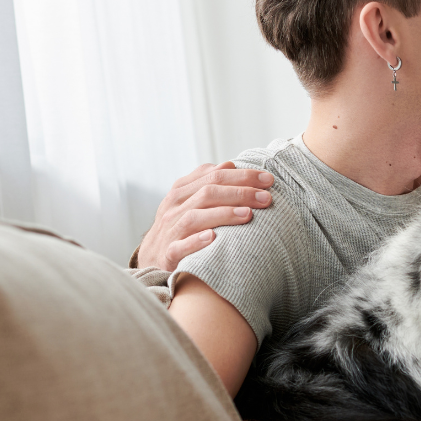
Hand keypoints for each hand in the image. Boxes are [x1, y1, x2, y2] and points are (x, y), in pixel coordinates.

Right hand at [137, 162, 273, 270]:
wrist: (151, 257)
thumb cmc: (178, 226)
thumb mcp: (189, 200)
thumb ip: (208, 182)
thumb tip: (231, 164)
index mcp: (182, 190)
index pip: (215, 176)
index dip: (243, 176)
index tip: (269, 180)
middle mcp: (175, 206)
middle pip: (208, 193)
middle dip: (240, 193)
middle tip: (266, 198)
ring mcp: (170, 229)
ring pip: (195, 217)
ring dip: (223, 214)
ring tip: (248, 215)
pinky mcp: (168, 253)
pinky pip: (180, 246)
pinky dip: (196, 241)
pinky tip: (213, 238)